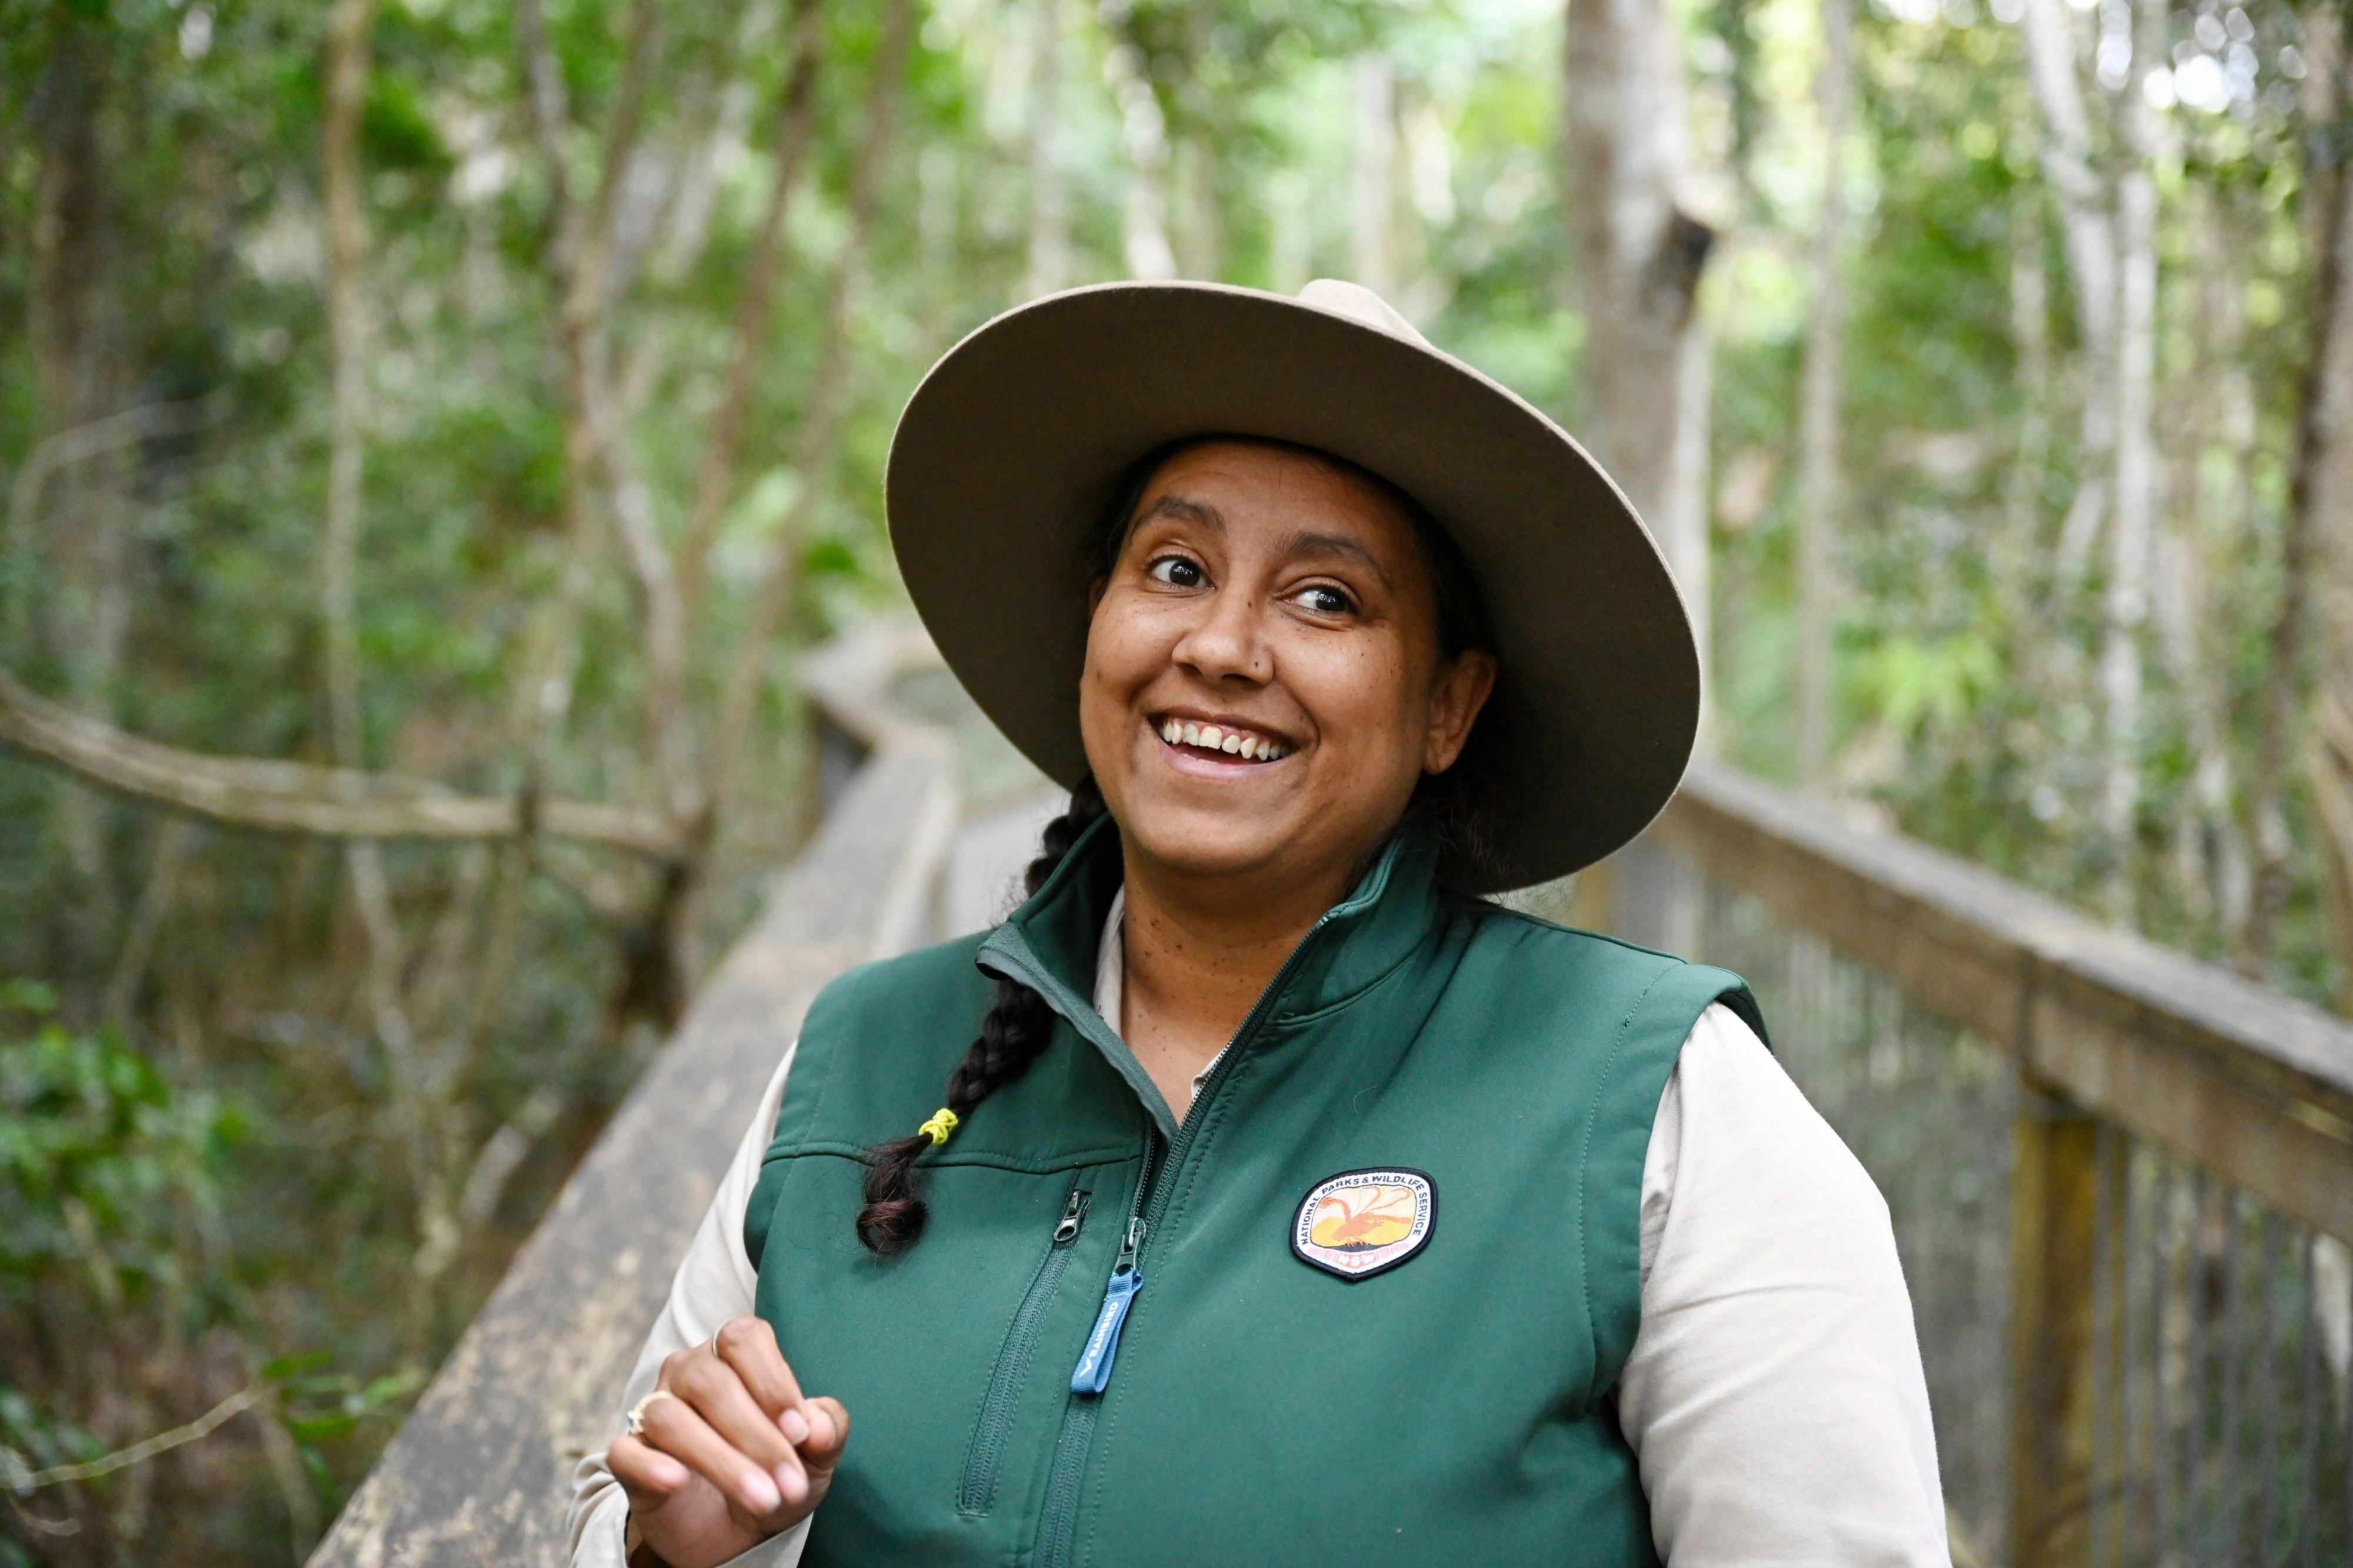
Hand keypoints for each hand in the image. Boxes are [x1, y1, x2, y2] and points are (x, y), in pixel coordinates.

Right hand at [607, 1316, 849, 1567]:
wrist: (738, 1531)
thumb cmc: (777, 1471)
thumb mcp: (815, 1456)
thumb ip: (826, 1430)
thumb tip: (818, 1426)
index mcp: (734, 1356)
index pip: (743, 1338)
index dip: (773, 1381)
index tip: (800, 1432)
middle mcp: (689, 1372)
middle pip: (712, 1382)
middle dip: (757, 1437)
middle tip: (790, 1484)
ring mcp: (654, 1411)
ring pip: (672, 1418)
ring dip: (721, 1460)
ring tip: (761, 1498)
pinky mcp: (631, 1457)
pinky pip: (626, 1451)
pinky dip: (650, 1464)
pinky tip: (678, 1481)